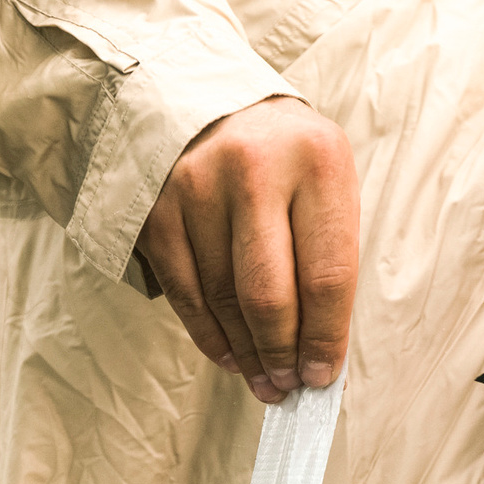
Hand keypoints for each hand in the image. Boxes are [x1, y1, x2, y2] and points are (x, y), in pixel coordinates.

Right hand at [138, 96, 358, 404]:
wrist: (207, 98)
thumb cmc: (284, 155)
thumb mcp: (325, 178)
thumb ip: (327, 251)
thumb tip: (319, 347)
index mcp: (317, 159)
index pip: (327, 274)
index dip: (325, 337)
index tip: (322, 376)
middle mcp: (254, 169)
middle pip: (268, 294)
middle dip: (281, 353)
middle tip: (289, 385)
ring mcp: (196, 187)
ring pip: (222, 300)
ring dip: (245, 353)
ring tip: (263, 379)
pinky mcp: (156, 209)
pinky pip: (185, 293)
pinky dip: (208, 335)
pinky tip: (229, 355)